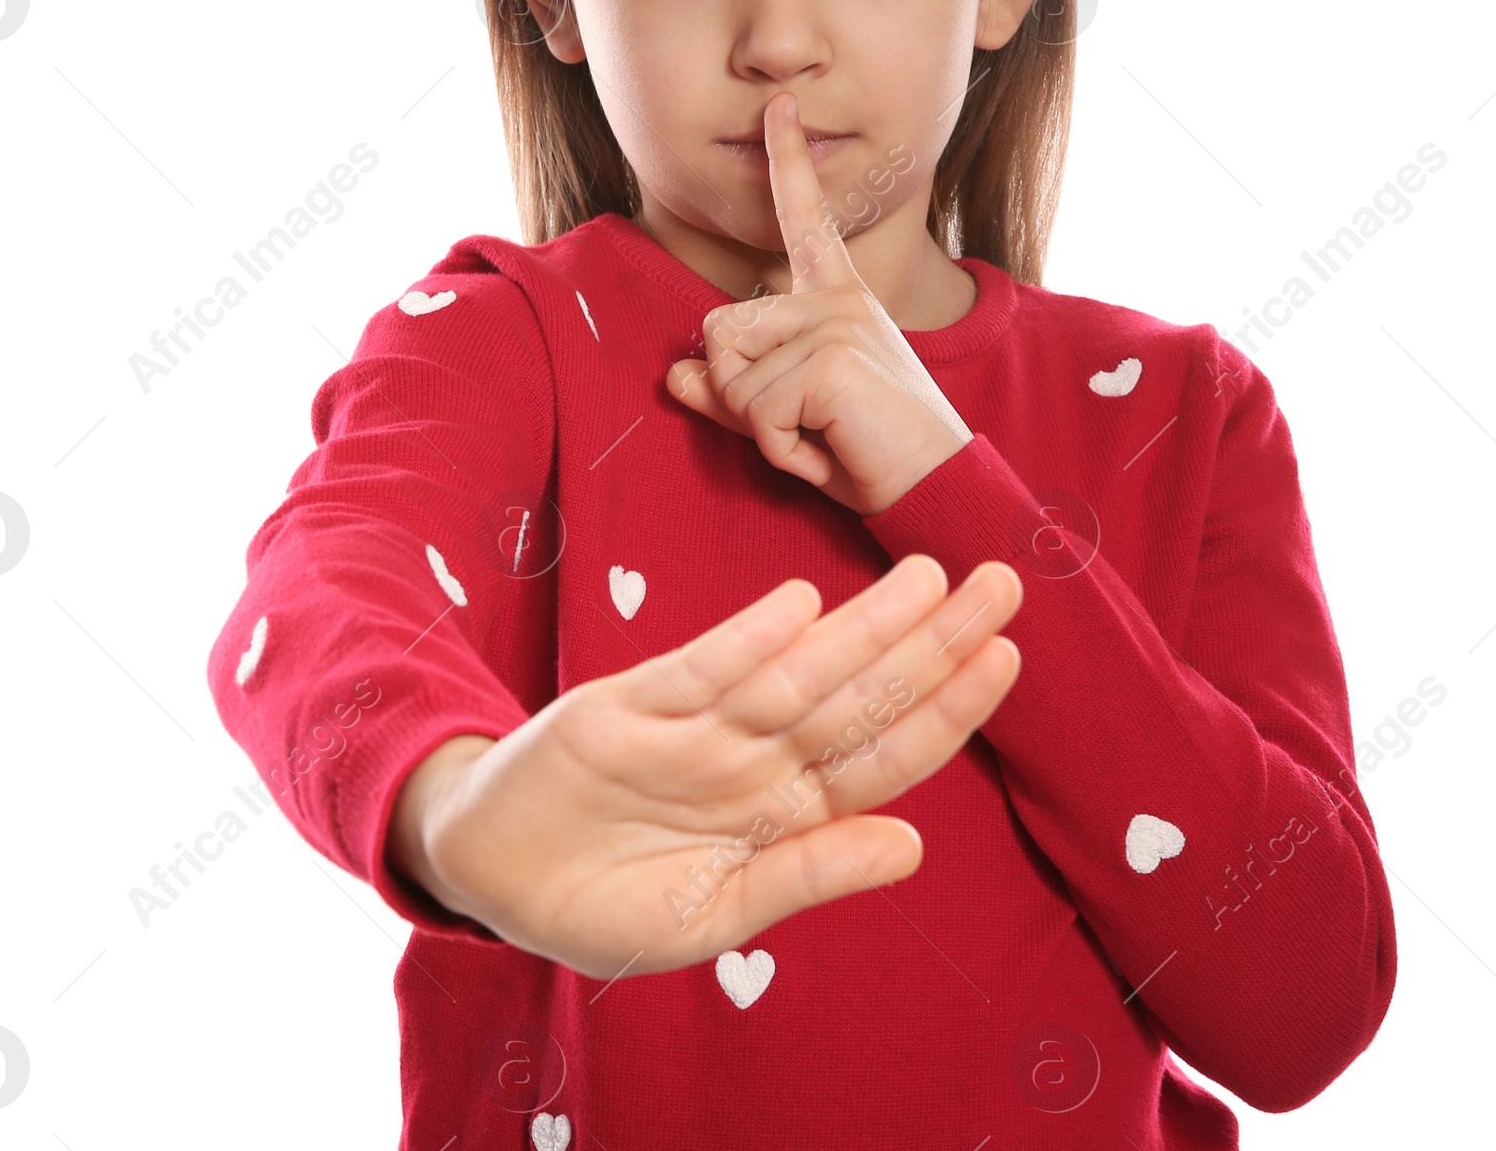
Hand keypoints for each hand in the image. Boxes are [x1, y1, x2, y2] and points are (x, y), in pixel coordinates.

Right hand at [387, 554, 1022, 976]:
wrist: (490, 873)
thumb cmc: (607, 900)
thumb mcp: (711, 917)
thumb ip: (806, 875)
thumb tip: (913, 847)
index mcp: (782, 813)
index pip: (884, 753)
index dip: (947, 708)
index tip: (1005, 659)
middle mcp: (752, 760)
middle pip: (857, 696)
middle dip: (933, 644)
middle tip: (1004, 583)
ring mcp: (693, 731)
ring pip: (794, 674)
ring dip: (862, 628)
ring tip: (929, 577)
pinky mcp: (625, 708)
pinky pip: (696, 673)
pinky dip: (745, 642)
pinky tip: (800, 605)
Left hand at [664, 91, 972, 515]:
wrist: (935, 486)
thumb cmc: (866, 452)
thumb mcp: (788, 420)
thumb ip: (730, 394)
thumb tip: (672, 375)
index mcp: (835, 296)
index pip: (804, 218)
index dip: (786, 160)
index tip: (778, 103)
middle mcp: (835, 298)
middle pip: (719, 328)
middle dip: (737, 393)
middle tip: (802, 424)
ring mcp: (835, 322)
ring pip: (730, 374)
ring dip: (761, 427)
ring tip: (821, 435)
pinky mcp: (830, 357)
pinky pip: (754, 408)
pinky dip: (781, 448)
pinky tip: (828, 447)